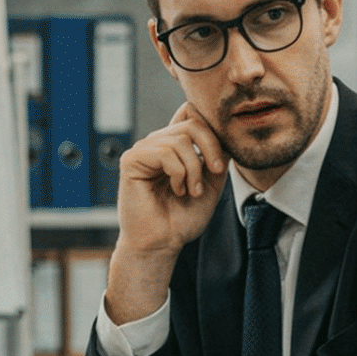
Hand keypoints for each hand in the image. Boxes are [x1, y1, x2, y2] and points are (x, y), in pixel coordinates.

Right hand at [105, 104, 229, 323]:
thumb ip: (216, 156)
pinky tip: (176, 189)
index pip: (191, 112)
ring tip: (191, 191)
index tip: (220, 158)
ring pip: (181, 138)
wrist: (163, 242)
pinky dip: (179, 172)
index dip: (211, 124)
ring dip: (194, 168)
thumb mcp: (211, 183)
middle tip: (215, 172)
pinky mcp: (132, 160)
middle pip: (192, 122)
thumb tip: (224, 131)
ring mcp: (143, 150)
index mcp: (174, 146)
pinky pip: (165, 152)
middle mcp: (157, 144)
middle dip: (211, 147)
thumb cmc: (182, 219)